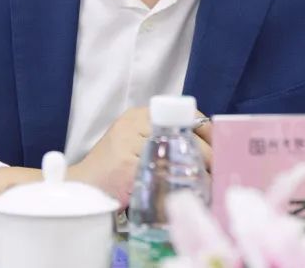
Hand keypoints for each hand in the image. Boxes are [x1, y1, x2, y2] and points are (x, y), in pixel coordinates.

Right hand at [68, 107, 214, 205]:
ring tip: (208, 181)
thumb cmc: (114, 168)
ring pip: (174, 152)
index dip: (206, 130)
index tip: (221, 145)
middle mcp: (134, 123)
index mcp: (140, 115)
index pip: (182, 113)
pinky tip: (185, 191)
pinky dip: (175, 184)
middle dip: (206, 153)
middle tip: (219, 169)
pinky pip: (158, 173)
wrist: (83, 185)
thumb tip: (204, 148)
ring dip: (196, 169)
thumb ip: (162, 139)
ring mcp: (128, 142)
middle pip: (182, 133)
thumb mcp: (138, 143)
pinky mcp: (124, 164)